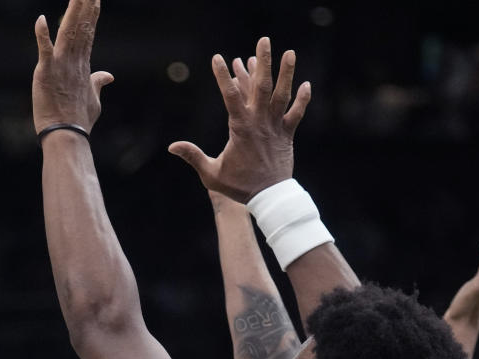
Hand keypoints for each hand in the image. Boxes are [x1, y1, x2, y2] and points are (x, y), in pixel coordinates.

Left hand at [32, 0, 113, 134]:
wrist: (67, 136)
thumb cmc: (79, 121)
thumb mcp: (93, 101)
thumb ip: (98, 83)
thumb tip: (108, 75)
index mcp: (83, 66)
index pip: (88, 33)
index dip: (91, 14)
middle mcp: (74, 61)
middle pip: (80, 26)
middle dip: (84, 5)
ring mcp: (60, 66)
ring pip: (66, 31)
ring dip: (71, 11)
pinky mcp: (45, 73)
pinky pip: (44, 50)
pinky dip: (42, 35)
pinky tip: (41, 19)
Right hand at [168, 39, 310, 201]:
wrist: (268, 198)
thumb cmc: (238, 186)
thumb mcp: (211, 174)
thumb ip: (193, 156)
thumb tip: (172, 146)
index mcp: (240, 128)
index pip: (230, 96)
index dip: (223, 76)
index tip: (218, 58)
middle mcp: (260, 123)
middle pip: (261, 86)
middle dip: (263, 62)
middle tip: (264, 40)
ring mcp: (276, 127)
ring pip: (282, 95)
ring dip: (286, 73)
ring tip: (290, 52)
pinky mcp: (288, 135)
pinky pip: (297, 114)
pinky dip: (303, 100)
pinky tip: (307, 84)